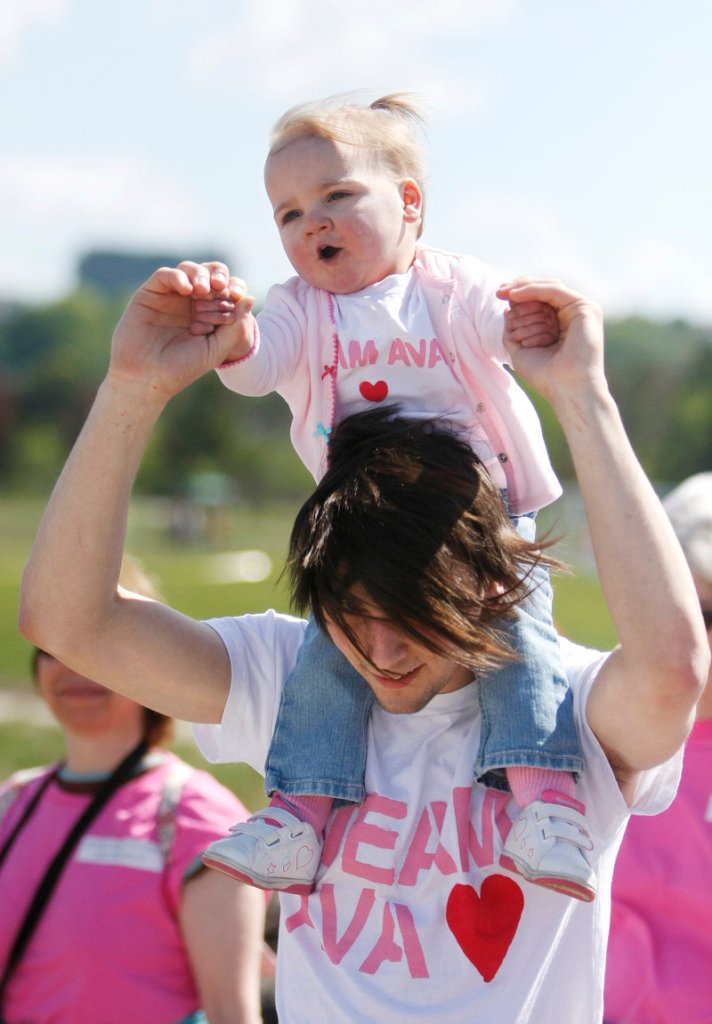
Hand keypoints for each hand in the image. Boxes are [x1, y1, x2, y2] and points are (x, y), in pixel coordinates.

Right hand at [109, 261, 254, 402]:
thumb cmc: (183, 368)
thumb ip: (235, 326)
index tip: (237, 298)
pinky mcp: (149, 294)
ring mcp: (169, 298)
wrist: (148, 379)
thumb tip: (250, 298)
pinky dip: (178, 277)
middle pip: (209, 276)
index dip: (233, 290)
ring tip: (204, 289)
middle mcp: (189, 303)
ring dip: (200, 274)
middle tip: (222, 288)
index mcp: (207, 315)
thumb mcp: (216, 349)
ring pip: (188, 271)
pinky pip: (165, 275)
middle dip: (219, 278)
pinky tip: (187, 290)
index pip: (225, 291)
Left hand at [496, 277, 604, 404]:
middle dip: (520, 288)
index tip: (499, 295)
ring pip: (549, 288)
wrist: (566, 389)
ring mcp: (582, 310)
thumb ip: (513, 329)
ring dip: (523, 288)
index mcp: (562, 323)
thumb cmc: (545, 376)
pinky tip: (515, 295)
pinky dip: (533, 290)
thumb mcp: (520, 349)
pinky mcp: (585, 308)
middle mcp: (574, 314)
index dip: (520, 295)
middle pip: (545, 290)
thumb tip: (507, 309)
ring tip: (504, 293)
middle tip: (499, 291)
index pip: (540, 300)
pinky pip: (554, 291)